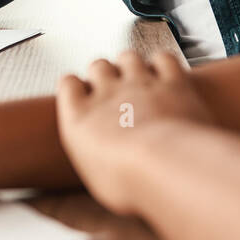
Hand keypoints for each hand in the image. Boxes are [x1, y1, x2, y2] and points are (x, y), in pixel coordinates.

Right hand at [55, 50, 214, 214]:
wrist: (167, 166)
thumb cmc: (131, 182)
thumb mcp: (96, 180)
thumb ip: (95, 160)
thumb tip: (101, 165)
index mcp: (81, 117)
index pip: (68, 84)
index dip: (74, 87)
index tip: (79, 93)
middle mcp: (107, 93)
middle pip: (98, 66)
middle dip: (103, 72)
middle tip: (110, 86)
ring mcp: (140, 83)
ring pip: (129, 57)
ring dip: (132, 63)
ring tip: (136, 76)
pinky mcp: (172, 81)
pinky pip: (164, 59)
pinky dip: (164, 63)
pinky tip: (165, 73)